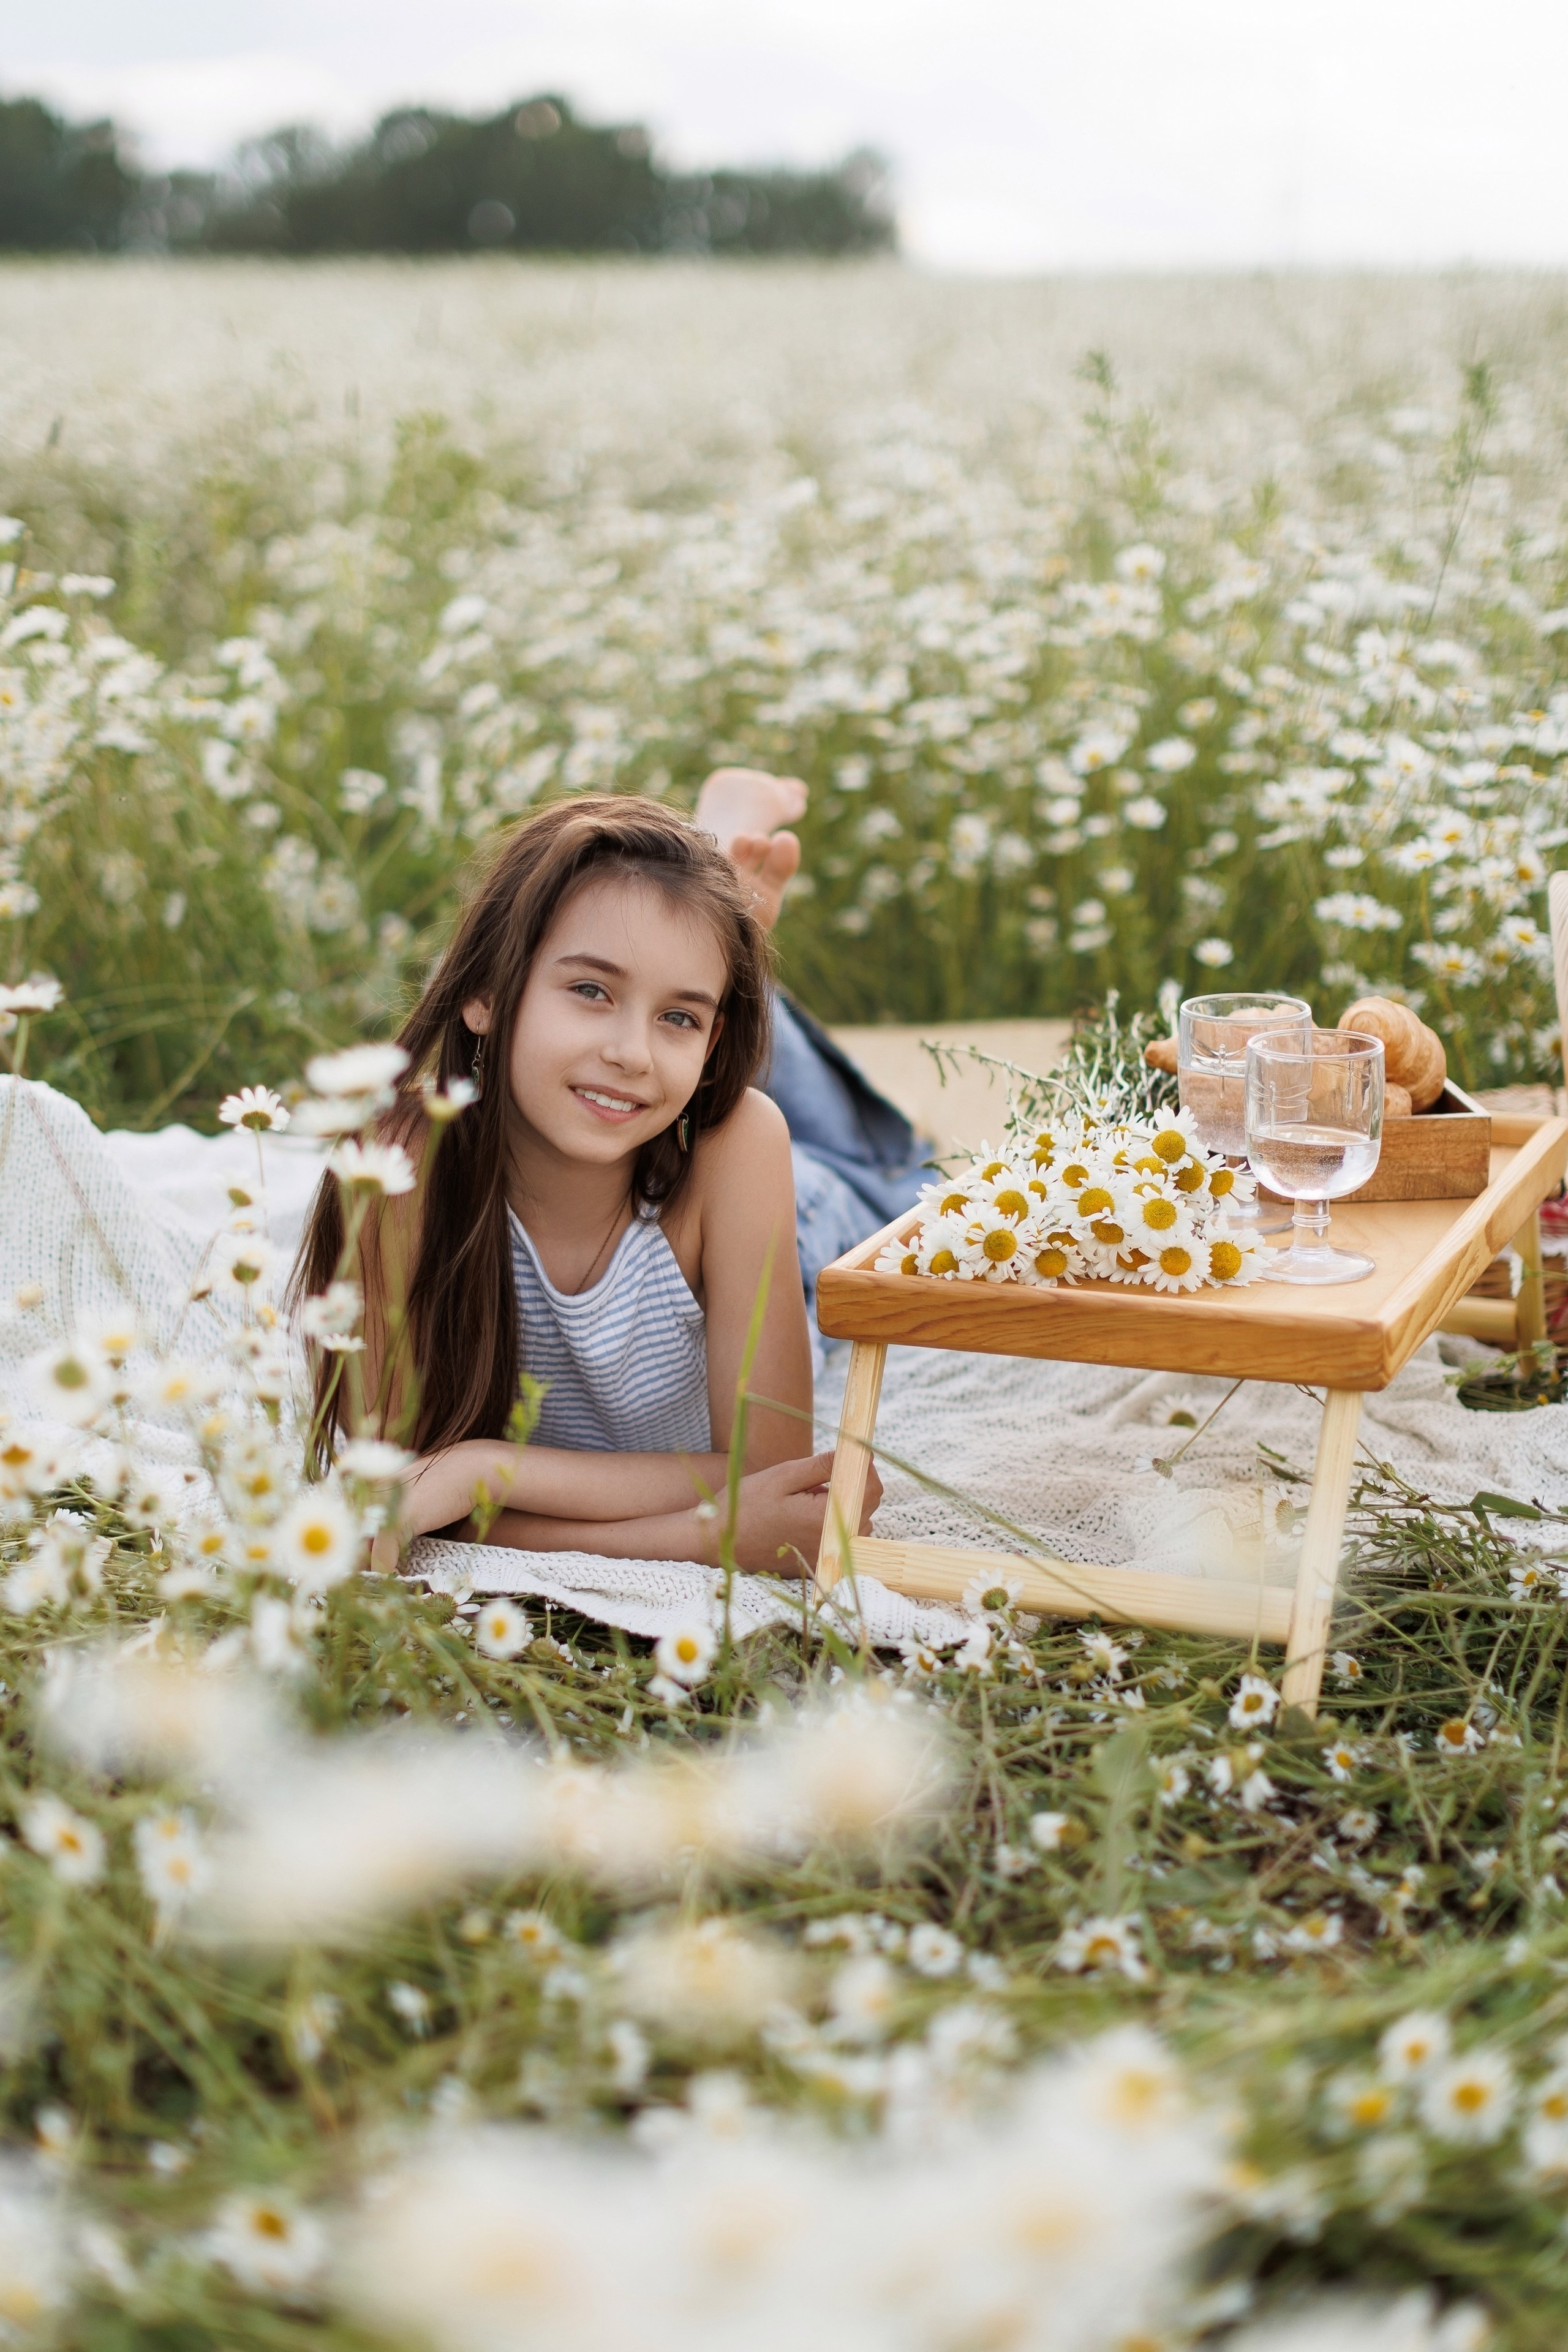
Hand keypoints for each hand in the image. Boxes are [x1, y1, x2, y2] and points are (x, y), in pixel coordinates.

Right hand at [711, 1449, 882, 1574]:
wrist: (719, 1542)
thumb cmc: (745, 1505)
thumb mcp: (782, 1476)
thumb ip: (822, 1466)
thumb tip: (856, 1453)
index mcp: (825, 1517)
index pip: (870, 1488)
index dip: (864, 1465)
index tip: (850, 1452)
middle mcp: (832, 1541)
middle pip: (867, 1504)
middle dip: (853, 1482)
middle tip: (821, 1473)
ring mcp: (827, 1554)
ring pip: (857, 1519)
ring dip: (843, 1502)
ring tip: (808, 1495)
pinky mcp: (820, 1561)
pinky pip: (840, 1535)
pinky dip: (832, 1519)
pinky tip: (805, 1513)